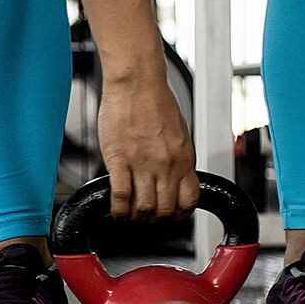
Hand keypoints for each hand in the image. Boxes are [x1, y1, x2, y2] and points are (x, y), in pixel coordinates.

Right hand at [97, 73, 196, 220]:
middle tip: (146, 217)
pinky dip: (118, 210)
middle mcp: (166, 164)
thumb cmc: (154, 102)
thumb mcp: (178, 134)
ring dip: (136, 218)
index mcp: (183, 158)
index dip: (179, 215)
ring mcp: (143, 164)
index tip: (170, 216)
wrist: (137, 84)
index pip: (189, 200)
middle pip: (165, 209)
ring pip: (143, 208)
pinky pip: (120, 196)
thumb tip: (170, 177)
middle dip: (155, 219)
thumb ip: (175, 158)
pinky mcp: (120, 160)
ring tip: (129, 215)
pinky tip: (116, 210)